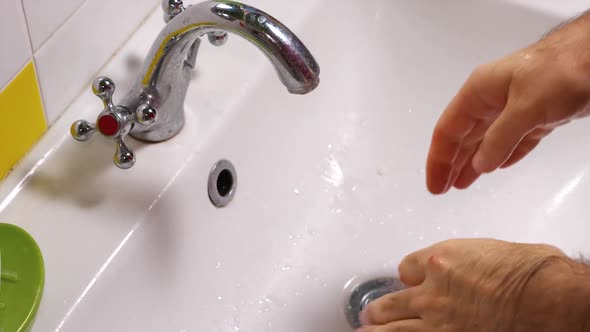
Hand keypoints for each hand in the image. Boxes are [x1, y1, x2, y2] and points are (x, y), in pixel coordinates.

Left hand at [358, 239, 589, 331]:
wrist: (546, 296)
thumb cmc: (530, 272)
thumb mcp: (491, 252)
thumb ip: (468, 262)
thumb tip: (472, 268)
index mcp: (441, 258)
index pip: (407, 268)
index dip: (410, 276)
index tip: (413, 281)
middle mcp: (431, 287)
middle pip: (391, 299)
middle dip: (381, 307)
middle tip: (373, 313)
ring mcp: (436, 317)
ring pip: (391, 324)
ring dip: (378, 328)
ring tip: (367, 331)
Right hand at [427, 13, 589, 193]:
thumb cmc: (561, 69)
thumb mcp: (526, 106)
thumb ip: (500, 138)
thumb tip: (479, 165)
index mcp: (480, 92)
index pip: (448, 130)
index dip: (439, 159)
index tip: (435, 184)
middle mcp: (492, 99)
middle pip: (463, 137)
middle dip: (452, 163)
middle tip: (442, 188)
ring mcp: (514, 106)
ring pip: (486, 140)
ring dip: (473, 162)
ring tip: (461, 183)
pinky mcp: (538, 114)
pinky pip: (512, 141)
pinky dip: (502, 155)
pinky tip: (494, 166)